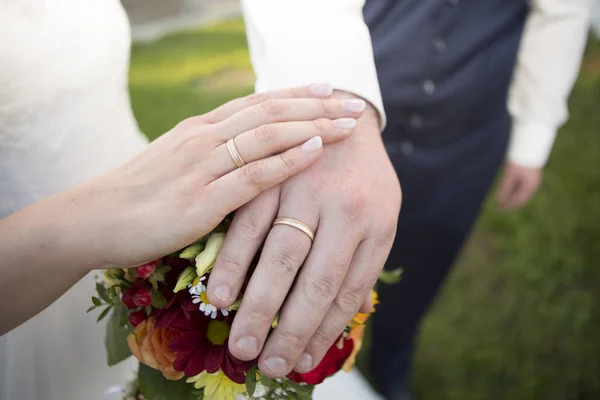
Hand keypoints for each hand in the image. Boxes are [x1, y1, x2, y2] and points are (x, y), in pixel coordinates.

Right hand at [55, 85, 364, 269]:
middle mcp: (204, 138)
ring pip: (267, 136)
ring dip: (313, 127)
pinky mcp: (200, 201)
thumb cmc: (136, 196)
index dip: (297, 96)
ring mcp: (202, 167)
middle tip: (355, 105)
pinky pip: (253, 176)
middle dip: (318, 107)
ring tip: (348, 125)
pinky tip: (315, 151)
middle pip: (271, 112)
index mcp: (199, 129)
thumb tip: (244, 153)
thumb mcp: (174, 162)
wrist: (90, 219)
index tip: (330, 92)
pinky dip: (288, 161)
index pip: (258, 103)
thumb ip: (209, 154)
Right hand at [207, 93, 401, 377]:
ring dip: (260, 306)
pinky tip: (222, 295)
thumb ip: (362, 260)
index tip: (300, 362)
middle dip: (292, 331)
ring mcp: (309, 189)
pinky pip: (252, 225)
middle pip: (318, 281)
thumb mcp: (379, 215)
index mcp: (377, 224)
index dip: (325, 332)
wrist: (350, 113)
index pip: (349, 291)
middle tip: (270, 366)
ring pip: (283, 258)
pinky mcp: (276, 174)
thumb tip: (333, 318)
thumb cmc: (363, 176)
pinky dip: (236, 264)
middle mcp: (347, 208)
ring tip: (244, 346)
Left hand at [496, 162, 541, 210]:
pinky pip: (522, 188)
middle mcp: (533, 185)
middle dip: (510, 203)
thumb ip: (504, 187)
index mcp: (529, 186)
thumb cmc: (519, 160)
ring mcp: (533, 181)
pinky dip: (515, 191)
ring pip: (521, 193)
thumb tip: (498, 200)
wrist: (530, 147)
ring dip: (512, 197)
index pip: (518, 200)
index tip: (500, 209)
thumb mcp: (509, 174)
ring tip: (502, 201)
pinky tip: (508, 192)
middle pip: (520, 198)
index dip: (508, 205)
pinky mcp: (531, 177)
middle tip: (500, 208)